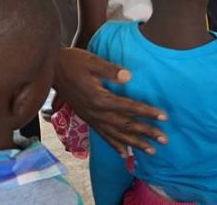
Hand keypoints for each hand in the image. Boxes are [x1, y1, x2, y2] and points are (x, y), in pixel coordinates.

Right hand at [53, 47, 167, 156]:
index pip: (128, 108)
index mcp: (99, 98)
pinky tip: (125, 154)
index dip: (147, 112)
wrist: (52, 70)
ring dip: (134, 143)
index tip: (163, 117)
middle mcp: (96, 112)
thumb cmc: (73, 62)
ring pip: (116, 135)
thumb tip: (129, 76)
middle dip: (146, 133)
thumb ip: (110, 70)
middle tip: (164, 140)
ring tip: (151, 151)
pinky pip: (103, 136)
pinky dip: (115, 146)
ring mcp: (91, 118)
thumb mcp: (92, 61)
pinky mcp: (87, 119)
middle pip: (125, 125)